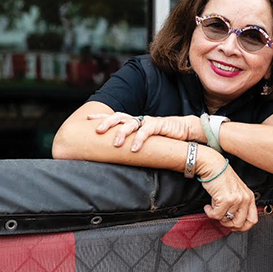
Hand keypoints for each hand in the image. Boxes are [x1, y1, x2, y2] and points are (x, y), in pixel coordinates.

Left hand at [88, 113, 203, 150]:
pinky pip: (146, 131)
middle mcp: (139, 119)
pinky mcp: (159, 125)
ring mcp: (148, 121)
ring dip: (122, 133)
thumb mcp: (145, 140)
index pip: (115, 117)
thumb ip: (133, 143)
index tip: (87, 118)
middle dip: (106, 123)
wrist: (185, 130)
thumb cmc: (163, 137)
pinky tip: (134, 149)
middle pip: (119, 117)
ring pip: (131, 123)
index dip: (101, 117)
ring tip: (116, 144)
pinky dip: (139, 139)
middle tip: (97, 131)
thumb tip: (118, 155)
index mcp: (134, 122)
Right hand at [198, 152, 257, 231]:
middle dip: (228, 224)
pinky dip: (210, 212)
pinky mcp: (226, 200)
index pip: (252, 220)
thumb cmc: (222, 178)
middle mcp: (245, 198)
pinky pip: (216, 215)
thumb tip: (233, 220)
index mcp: (249, 197)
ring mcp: (236, 199)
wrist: (213, 166)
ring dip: (217, 216)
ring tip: (214, 207)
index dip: (242, 227)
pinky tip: (208, 206)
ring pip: (226, 220)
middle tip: (221, 217)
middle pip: (240, 224)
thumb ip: (239, 205)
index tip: (233, 226)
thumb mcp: (236, 191)